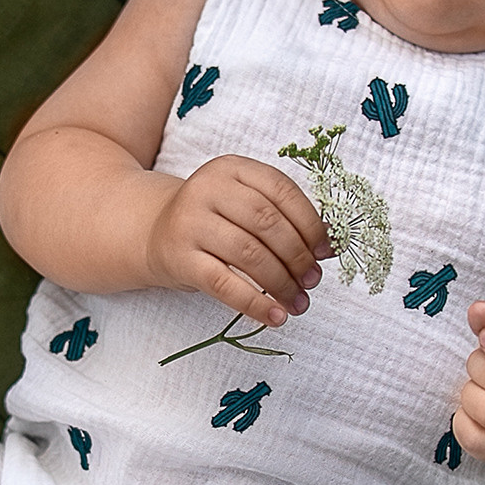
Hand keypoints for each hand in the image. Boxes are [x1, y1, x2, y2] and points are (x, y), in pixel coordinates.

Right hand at [147, 156, 331, 326]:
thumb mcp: (243, 203)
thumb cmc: (213, 220)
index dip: (310, 222)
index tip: (326, 251)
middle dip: (298, 255)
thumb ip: (282, 216)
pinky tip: (275, 317)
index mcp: (232, 168)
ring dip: (282, 282)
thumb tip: (328, 245)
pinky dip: (255, 304)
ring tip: (298, 301)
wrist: (156, 232)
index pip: (281, 190)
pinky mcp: (180, 258)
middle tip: (313, 280)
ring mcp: (190, 222)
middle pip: (266, 222)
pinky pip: (224, 284)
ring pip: (249, 254)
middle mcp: (207, 189)